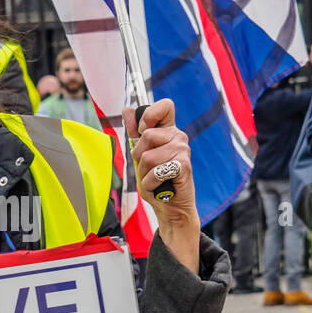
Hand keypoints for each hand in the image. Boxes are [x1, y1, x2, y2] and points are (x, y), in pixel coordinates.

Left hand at [124, 99, 199, 270]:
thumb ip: (134, 133)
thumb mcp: (140, 155)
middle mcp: (178, 136)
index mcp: (169, 130)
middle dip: (139, 156)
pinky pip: (154, 172)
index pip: (165, 106)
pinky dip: (150, 183)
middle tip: (148, 168)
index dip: (149, 116)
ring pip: (148, 156)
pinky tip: (159, 187)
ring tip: (154, 179)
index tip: (143, 132)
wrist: (170, 206)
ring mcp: (183, 150)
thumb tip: (127, 108)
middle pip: (146, 135)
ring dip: (144, 173)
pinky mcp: (183, 166)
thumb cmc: (156, 181)